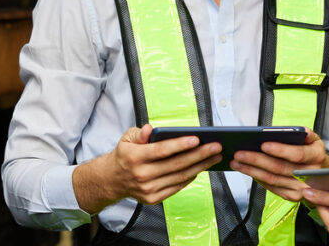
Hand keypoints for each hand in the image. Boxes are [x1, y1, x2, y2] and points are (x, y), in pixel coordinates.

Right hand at [73, 124, 222, 212]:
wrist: (112, 180)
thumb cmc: (124, 155)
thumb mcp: (127, 139)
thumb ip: (140, 133)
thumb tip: (151, 129)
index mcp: (134, 157)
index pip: (161, 150)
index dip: (180, 145)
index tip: (197, 138)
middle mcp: (141, 175)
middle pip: (176, 165)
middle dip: (199, 155)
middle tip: (216, 146)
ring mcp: (148, 189)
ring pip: (180, 177)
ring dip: (200, 166)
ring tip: (214, 157)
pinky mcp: (153, 198)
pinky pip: (177, 187)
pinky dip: (190, 177)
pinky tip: (201, 168)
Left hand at [229, 129, 328, 200]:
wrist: (324, 176)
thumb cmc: (313, 153)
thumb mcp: (314, 140)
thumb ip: (305, 133)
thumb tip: (297, 130)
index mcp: (316, 156)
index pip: (298, 154)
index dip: (280, 150)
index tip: (263, 144)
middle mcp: (310, 175)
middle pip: (279, 168)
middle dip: (256, 160)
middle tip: (239, 153)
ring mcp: (301, 188)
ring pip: (272, 179)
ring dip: (251, 170)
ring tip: (237, 161)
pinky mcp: (293, 197)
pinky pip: (272, 187)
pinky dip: (257, 179)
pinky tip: (247, 171)